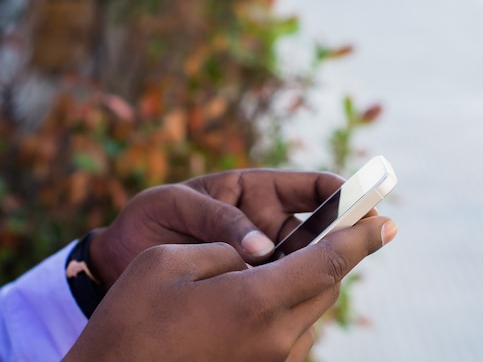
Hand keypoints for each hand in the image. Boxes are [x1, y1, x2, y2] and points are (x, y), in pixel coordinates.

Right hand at [63, 216, 397, 361]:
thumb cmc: (130, 320)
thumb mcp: (170, 263)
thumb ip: (225, 251)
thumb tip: (257, 253)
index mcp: (256, 302)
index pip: (327, 262)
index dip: (360, 237)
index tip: (385, 220)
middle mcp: (275, 337)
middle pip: (326, 286)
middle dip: (338, 253)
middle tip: (345, 224)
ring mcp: (270, 359)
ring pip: (312, 309)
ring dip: (313, 278)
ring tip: (302, 253)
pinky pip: (293, 328)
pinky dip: (293, 301)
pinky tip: (270, 288)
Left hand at [90, 170, 345, 289]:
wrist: (119, 253)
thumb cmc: (151, 216)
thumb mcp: (178, 205)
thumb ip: (220, 219)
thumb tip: (261, 250)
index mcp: (255, 189)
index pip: (311, 187)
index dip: (341, 192)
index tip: (362, 203)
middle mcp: (266, 220)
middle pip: (317, 227)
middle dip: (338, 234)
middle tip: (354, 248)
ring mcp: (262, 252)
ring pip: (302, 259)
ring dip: (312, 266)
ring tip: (318, 275)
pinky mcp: (250, 280)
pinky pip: (279, 283)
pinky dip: (288, 289)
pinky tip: (289, 297)